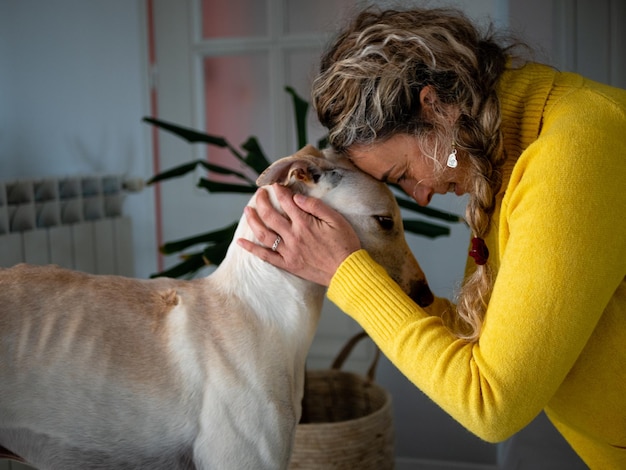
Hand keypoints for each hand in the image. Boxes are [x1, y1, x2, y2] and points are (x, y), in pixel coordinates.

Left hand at [237, 184, 360, 285]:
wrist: (347, 270)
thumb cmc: (345, 244)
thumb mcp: (336, 220)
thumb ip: (316, 206)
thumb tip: (297, 197)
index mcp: (305, 223)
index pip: (287, 202)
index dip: (279, 191)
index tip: (275, 185)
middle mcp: (293, 236)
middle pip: (270, 215)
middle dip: (262, 201)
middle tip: (259, 194)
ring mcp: (288, 251)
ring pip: (263, 234)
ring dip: (253, 221)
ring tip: (247, 210)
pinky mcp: (287, 264)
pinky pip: (265, 256)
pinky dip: (251, 249)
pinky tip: (240, 242)